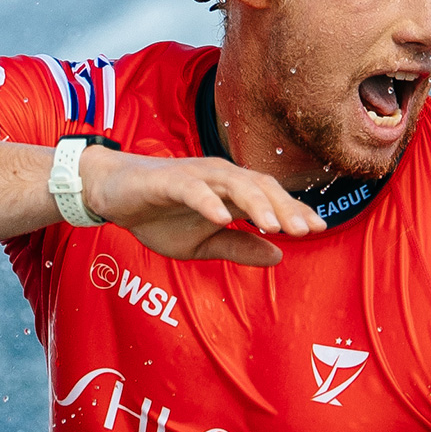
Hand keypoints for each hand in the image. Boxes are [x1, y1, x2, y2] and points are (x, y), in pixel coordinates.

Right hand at [80, 147, 328, 265]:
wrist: (112, 194)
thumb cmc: (158, 215)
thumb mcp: (202, 243)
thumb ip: (238, 246)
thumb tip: (279, 256)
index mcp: (230, 191)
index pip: (270, 197)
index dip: (294, 211)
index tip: (318, 228)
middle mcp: (218, 177)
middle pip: (259, 187)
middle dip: (284, 207)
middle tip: (306, 230)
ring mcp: (194, 176)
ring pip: (232, 184)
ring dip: (254, 203)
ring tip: (272, 224)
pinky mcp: (167, 180)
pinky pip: (192, 189)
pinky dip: (208, 201)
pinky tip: (221, 217)